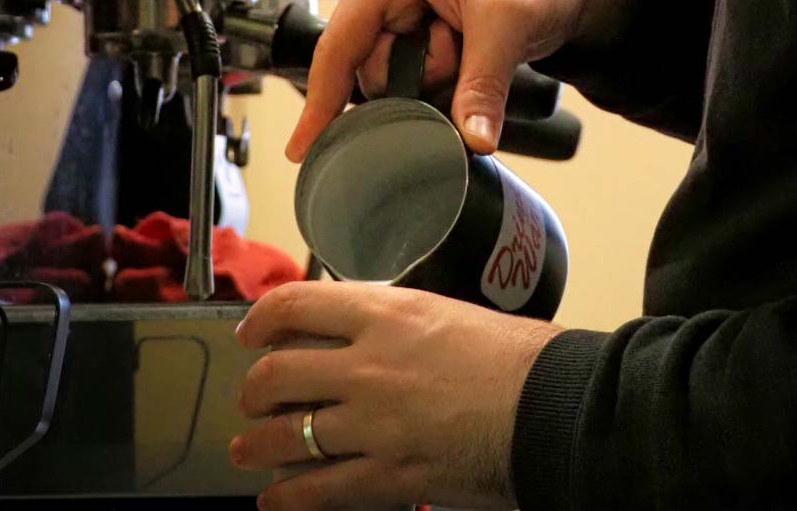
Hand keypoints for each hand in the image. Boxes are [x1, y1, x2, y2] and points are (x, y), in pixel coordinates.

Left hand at [230, 279, 563, 508]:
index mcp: (387, 313)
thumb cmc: (516, 357)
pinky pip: (314, 490)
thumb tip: (372, 336)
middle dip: (254, 391)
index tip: (252, 331)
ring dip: (257, 446)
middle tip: (253, 398)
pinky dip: (285, 498)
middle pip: (276, 375)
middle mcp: (367, 365)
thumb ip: (402, 324)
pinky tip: (276, 499)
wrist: (547, 406)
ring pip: (284, 436)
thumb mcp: (450, 313)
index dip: (262, 319)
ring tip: (248, 450)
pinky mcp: (384, 477)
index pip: (296, 304)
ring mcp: (371, 424)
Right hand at [286, 0, 641, 161]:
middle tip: (462, 57)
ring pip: (403, 85)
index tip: (306, 150)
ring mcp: (414, 16)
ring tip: (477, 50)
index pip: (338, 46)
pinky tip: (479, 62)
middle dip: (417, 84)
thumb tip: (471, 140)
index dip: (321, 100)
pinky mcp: (437, 38)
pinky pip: (428, 84)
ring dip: (441, 86)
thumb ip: (483, 82)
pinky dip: (453, 87)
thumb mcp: (509, 19)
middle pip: (373, 72)